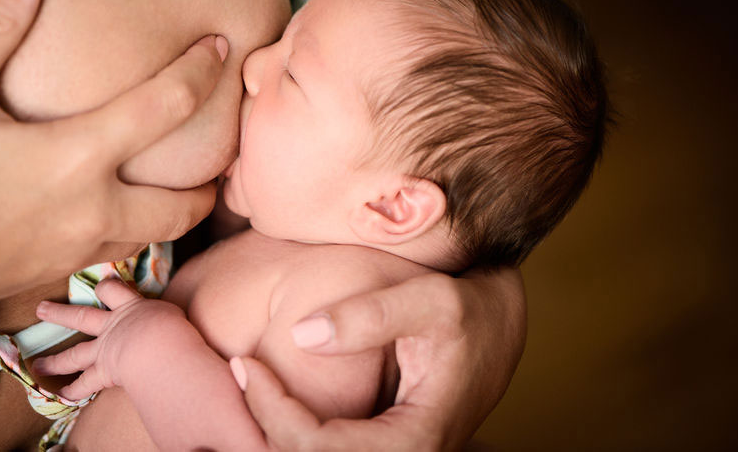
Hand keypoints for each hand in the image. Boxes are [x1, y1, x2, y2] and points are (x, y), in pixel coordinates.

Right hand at [0, 0, 226, 331]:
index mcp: (76, 157)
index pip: (165, 107)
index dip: (200, 73)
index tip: (222, 51)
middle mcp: (94, 208)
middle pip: (187, 201)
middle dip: (214, 178)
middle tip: (225, 151)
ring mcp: (80, 247)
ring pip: (159, 235)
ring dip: (182, 210)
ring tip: (186, 184)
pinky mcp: (60, 270)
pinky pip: (120, 251)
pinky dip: (140, 230)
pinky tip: (123, 210)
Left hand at [32, 279, 185, 399]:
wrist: (159, 347)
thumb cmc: (172, 327)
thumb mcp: (171, 312)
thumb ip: (165, 315)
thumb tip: (171, 320)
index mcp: (130, 308)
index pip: (113, 291)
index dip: (106, 287)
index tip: (100, 285)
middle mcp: (111, 327)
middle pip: (81, 317)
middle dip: (59, 314)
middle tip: (40, 309)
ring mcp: (104, 351)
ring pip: (74, 355)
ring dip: (54, 361)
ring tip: (37, 364)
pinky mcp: (103, 372)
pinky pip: (85, 384)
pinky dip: (73, 391)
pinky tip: (61, 396)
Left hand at [232, 269, 526, 450]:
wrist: (500, 321)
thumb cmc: (471, 308)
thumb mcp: (429, 300)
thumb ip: (369, 315)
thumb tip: (300, 335)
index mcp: (414, 440)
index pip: (317, 447)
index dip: (270, 409)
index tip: (243, 363)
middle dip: (264, 424)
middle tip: (237, 372)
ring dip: (277, 429)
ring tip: (249, 382)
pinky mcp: (388, 441)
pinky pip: (332, 447)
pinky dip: (296, 426)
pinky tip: (275, 392)